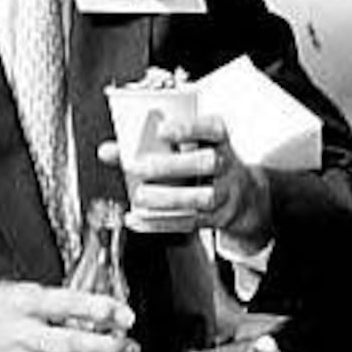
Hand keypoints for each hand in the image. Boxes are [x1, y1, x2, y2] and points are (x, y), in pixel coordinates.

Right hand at [0, 279, 133, 351]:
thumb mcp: (11, 289)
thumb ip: (48, 302)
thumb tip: (91, 311)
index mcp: (19, 302)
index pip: (68, 305)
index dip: (102, 311)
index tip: (125, 316)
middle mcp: (16, 333)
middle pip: (70, 345)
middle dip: (108, 349)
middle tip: (130, 349)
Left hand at [101, 104, 272, 245]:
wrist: (244, 199)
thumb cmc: (202, 167)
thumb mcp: (184, 149)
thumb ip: (144, 148)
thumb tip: (107, 151)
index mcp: (218, 140)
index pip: (211, 129)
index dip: (187, 129)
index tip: (161, 130)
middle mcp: (226, 165)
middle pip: (207, 163)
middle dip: (171, 165)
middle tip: (137, 167)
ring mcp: (226, 193)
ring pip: (203, 197)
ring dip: (168, 197)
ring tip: (140, 196)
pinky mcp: (218, 217)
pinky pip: (192, 222)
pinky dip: (162, 222)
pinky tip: (139, 219)